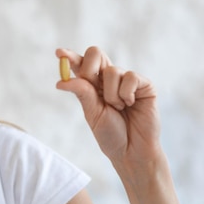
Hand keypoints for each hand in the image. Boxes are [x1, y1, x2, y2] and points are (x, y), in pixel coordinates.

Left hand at [56, 47, 161, 170]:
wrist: (132, 151)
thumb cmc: (111, 134)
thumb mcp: (93, 113)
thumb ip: (82, 93)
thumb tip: (61, 81)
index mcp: (92, 85)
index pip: (80, 64)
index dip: (70, 57)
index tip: (59, 53)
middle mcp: (108, 79)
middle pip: (96, 54)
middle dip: (89, 69)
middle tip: (92, 86)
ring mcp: (127, 80)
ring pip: (112, 70)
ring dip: (111, 94)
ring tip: (119, 108)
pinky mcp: (144, 85)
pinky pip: (130, 77)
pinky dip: (126, 94)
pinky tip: (131, 104)